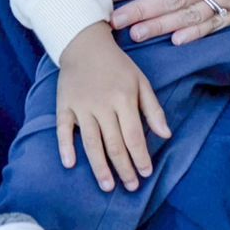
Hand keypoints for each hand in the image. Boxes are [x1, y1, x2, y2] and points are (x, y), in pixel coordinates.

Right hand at [55, 23, 171, 192]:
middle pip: (113, 144)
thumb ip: (153, 109)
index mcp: (123, 98)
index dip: (140, 158)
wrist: (84, 43)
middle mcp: (102, 104)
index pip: (134, 136)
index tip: (146, 173)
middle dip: (124, 169)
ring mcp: (81, 106)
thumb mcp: (140, 80)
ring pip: (91, 142)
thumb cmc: (116, 65)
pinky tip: (70, 164)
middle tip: (131, 187)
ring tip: (108, 186)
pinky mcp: (64, 105)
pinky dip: (65, 146)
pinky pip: (63, 129)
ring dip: (99, 167)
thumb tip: (166, 135)